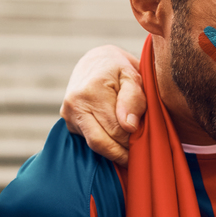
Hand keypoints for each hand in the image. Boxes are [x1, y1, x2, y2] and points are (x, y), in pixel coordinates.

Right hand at [60, 44, 145, 164]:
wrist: (96, 61)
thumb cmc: (119, 68)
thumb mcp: (132, 75)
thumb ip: (133, 99)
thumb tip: (130, 126)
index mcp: (90, 92)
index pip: (115, 130)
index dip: (133, 141)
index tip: (147, 143)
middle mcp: (74, 105)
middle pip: (101, 143)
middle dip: (122, 152)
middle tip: (140, 154)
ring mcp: (68, 116)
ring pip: (94, 146)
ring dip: (114, 151)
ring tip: (131, 148)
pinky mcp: (69, 123)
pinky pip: (90, 141)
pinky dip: (106, 144)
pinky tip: (119, 141)